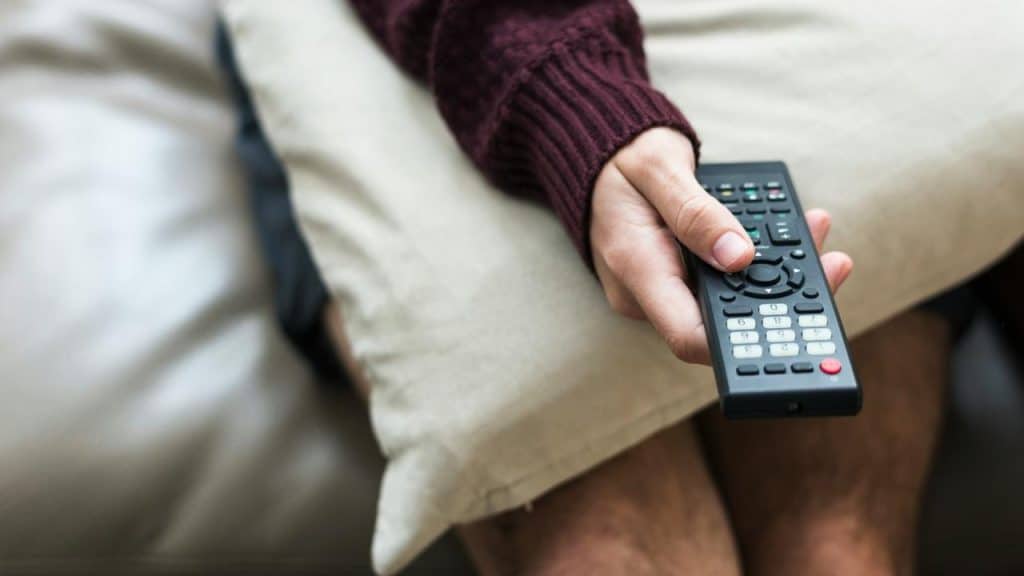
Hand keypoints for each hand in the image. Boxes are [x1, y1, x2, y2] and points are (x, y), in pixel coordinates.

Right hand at [590, 128, 852, 363]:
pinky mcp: (679, 278)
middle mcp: (649, 292)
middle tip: (830, 263)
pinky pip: (725, 281)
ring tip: (816, 231)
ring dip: (778, 273)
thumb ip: (695, 214)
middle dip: (781, 300)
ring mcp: (665, 288)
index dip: (742, 345)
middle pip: (722, 322)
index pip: (689, 336)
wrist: (601, 153)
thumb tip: (739, 258)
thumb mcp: (658, 170)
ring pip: (731, 301)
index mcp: (637, 270)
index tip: (794, 328)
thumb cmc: (623, 159)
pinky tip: (792, 231)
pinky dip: (758, 259)